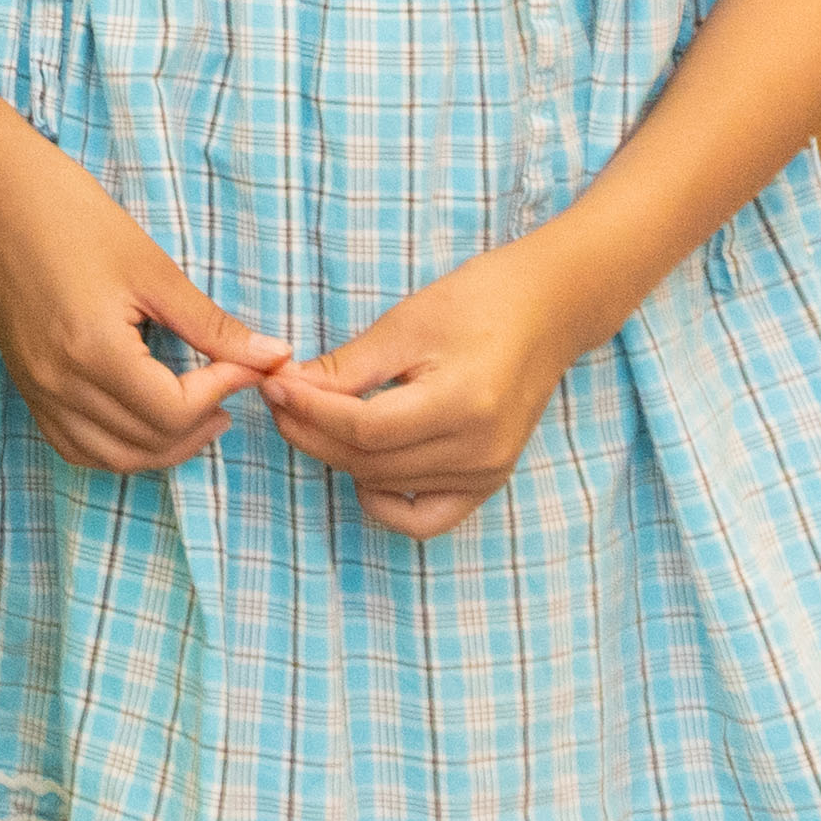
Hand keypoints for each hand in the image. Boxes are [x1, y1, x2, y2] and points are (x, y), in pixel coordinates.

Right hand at [0, 126, 283, 476]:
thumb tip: (274, 355)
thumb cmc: (76, 218)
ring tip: (199, 415)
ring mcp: (37, 389)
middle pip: (147, 443)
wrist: (0, 197)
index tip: (248, 363)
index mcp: (93, 350)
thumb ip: (212, 325)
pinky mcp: (27, 385)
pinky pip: (74, 446)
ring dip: (163, 447)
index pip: (173, 410)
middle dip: (201, 425)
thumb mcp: (153, 270)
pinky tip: (145, 423)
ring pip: (112, 456)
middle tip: (232, 388)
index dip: (223, 390)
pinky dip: (116, 449)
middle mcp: (59, 382)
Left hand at [264, 241, 594, 538]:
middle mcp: (479, 452)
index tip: (274, 385)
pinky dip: (384, 501)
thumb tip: (288, 388)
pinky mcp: (488, 482)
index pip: (363, 428)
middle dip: (311, 432)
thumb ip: (347, 367)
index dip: (309, 410)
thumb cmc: (478, 303)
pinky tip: (361, 467)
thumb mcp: (406, 325)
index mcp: (462, 406)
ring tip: (308, 418)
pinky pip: (424, 517)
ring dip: (338, 456)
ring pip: (386, 484)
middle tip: (279, 398)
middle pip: (369, 462)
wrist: (546, 312)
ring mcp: (487, 474)